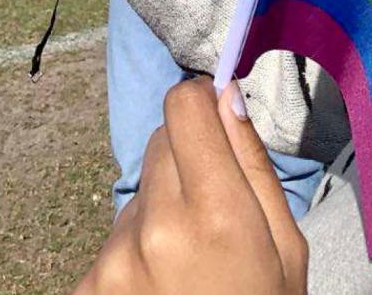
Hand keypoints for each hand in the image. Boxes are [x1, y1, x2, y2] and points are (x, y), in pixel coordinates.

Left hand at [77, 78, 307, 294]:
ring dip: (160, 207)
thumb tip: (227, 95)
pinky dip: (136, 251)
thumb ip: (253, 166)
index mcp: (215, 213)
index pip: (182, 106)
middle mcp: (154, 228)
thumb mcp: (285, 246)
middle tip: (212, 205)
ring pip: (138, 192)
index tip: (215, 120)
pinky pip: (115, 238)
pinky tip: (161, 288)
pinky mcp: (86, 288)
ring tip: (188, 262)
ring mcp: (112, 262)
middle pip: (159, 141)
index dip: (200, 102)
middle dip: (186, 156)